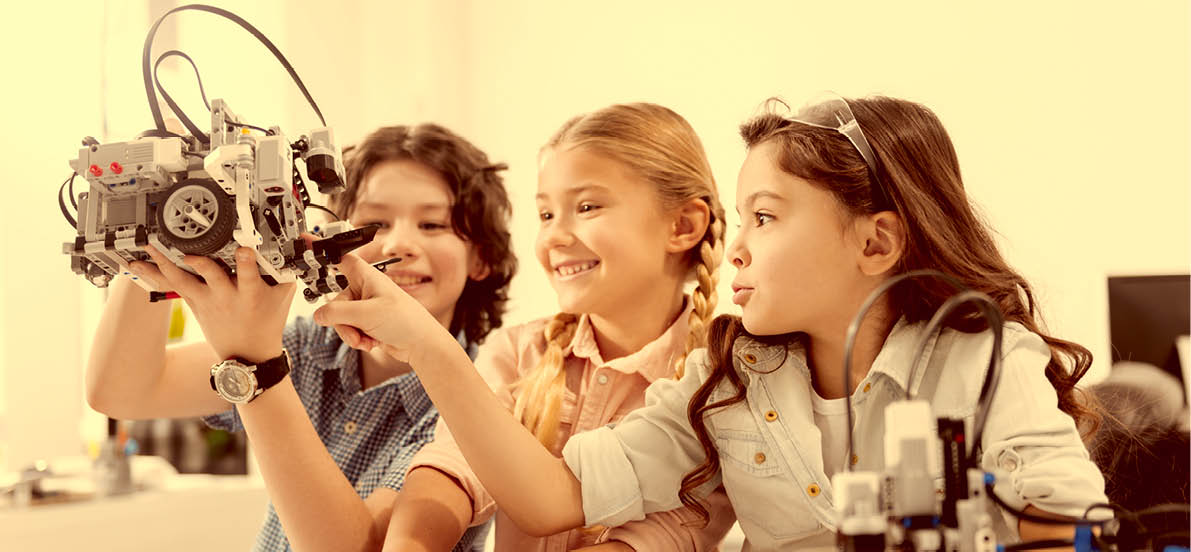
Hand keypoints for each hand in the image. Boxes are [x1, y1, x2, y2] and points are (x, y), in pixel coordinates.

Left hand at [132, 245, 295, 361]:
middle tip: (183, 245)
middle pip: (209, 274)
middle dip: (197, 260)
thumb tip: (303, 240)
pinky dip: (152, 274)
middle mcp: (226, 296)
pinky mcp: (193, 303)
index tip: (244, 249)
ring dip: (164, 263)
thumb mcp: (284, 294)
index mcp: (251, 293)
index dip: (246, 262)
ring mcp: (207, 300)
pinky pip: (170, 286)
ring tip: (149, 246)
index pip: (249, 274)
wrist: (248, 355)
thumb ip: (289, 267)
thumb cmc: (268, 321)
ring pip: (183, 280)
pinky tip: (136, 264)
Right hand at [312, 253, 444, 364]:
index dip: (322, 249)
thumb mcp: (367, 314)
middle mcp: (364, 289)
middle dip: (341, 320)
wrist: (422, 345)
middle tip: (354, 328)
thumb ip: (338, 313)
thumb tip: (318, 315)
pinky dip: (357, 338)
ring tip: (366, 339)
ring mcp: (365, 306)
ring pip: (340, 318)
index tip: (305, 240)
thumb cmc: (406, 321)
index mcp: (366, 276)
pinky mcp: (366, 322)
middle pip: (334, 299)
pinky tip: (371, 342)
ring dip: (350, 333)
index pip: (340, 258)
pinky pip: (349, 329)